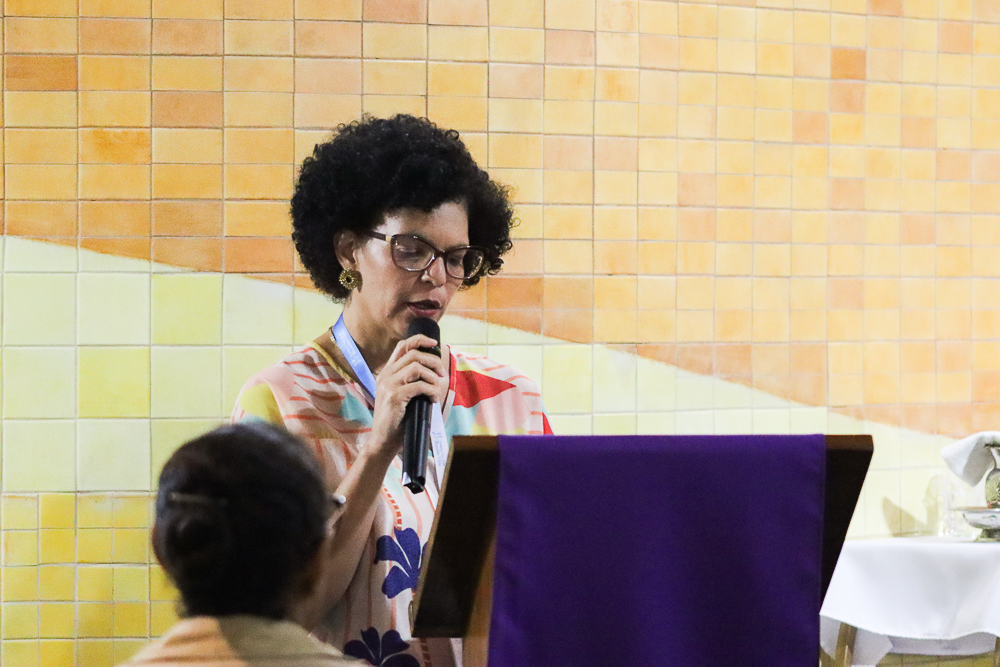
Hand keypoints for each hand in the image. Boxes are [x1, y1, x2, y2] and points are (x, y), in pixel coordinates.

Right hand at [368, 334, 445, 457]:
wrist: (383, 441)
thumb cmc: (396, 420)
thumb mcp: (402, 395)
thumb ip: (411, 381)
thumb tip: (434, 371)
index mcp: (386, 372)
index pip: (402, 346)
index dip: (420, 340)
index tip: (434, 344)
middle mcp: (385, 375)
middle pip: (414, 355)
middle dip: (433, 362)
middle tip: (442, 375)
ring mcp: (388, 385)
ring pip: (417, 368)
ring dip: (433, 377)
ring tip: (437, 390)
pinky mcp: (394, 397)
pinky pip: (419, 385)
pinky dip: (431, 390)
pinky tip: (433, 399)